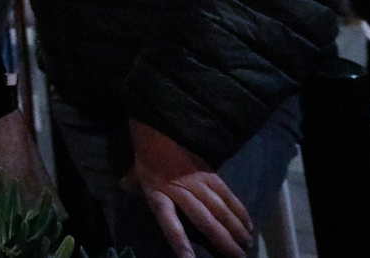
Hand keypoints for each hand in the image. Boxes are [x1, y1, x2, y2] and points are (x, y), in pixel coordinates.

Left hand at [125, 120, 251, 257]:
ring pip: (219, 208)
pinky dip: (238, 209)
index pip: (169, 221)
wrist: (160, 125)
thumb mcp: (135, 170)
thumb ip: (131, 183)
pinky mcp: (210, 173)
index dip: (179, 240)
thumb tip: (121, 186)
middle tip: (237, 257)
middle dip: (222, 239)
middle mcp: (180, 190)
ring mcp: (198, 181)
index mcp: (158, 193)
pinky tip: (248, 222)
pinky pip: (226, 194)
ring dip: (235, 227)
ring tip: (246, 243)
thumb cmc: (147, 152)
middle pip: (204, 219)